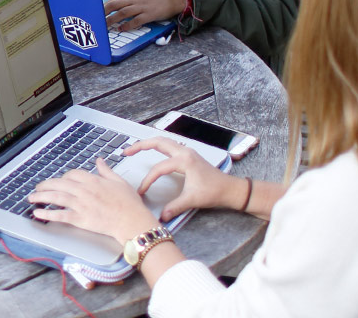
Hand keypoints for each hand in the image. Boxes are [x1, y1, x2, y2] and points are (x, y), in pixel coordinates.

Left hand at [29, 159, 161, 243]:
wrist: (132, 221)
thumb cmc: (129, 204)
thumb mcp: (119, 181)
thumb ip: (106, 171)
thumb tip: (100, 161)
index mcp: (93, 180)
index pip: (72, 174)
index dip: (64, 178)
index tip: (60, 181)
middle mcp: (85, 191)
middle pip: (59, 184)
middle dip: (46, 185)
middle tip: (38, 187)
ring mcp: (81, 204)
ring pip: (56, 197)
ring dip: (41, 196)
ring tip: (32, 197)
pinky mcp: (81, 219)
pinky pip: (60, 215)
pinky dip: (47, 214)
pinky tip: (38, 213)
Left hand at [103, 0, 181, 30]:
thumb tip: (114, 6)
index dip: (104, 6)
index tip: (96, 13)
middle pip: (116, 4)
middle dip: (104, 12)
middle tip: (96, 19)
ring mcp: (142, 7)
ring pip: (123, 13)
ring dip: (113, 19)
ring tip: (105, 26)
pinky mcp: (149, 15)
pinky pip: (136, 21)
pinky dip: (127, 25)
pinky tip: (121, 29)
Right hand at [129, 137, 245, 220]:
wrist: (231, 189)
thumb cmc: (215, 191)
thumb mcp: (192, 200)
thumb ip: (175, 207)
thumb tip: (161, 216)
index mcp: (184, 160)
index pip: (159, 168)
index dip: (148, 181)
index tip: (141, 192)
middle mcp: (185, 152)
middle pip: (158, 142)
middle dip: (140, 145)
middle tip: (126, 151)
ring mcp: (187, 152)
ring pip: (163, 141)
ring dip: (148, 143)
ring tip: (135, 148)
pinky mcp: (189, 155)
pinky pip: (169, 145)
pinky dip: (158, 146)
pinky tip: (153, 151)